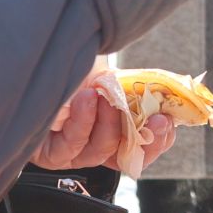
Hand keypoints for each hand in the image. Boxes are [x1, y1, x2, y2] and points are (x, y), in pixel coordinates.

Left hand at [31, 80, 176, 172]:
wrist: (42, 58)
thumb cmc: (77, 67)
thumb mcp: (113, 74)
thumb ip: (139, 86)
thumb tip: (170, 91)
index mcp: (117, 130)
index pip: (146, 146)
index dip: (160, 140)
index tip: (168, 121)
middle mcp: (97, 144)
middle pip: (128, 155)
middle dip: (146, 138)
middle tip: (156, 119)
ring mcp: (74, 152)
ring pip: (100, 151)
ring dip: (109, 123)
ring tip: (106, 96)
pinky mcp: (50, 153)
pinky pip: (71, 146)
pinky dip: (82, 121)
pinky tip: (85, 98)